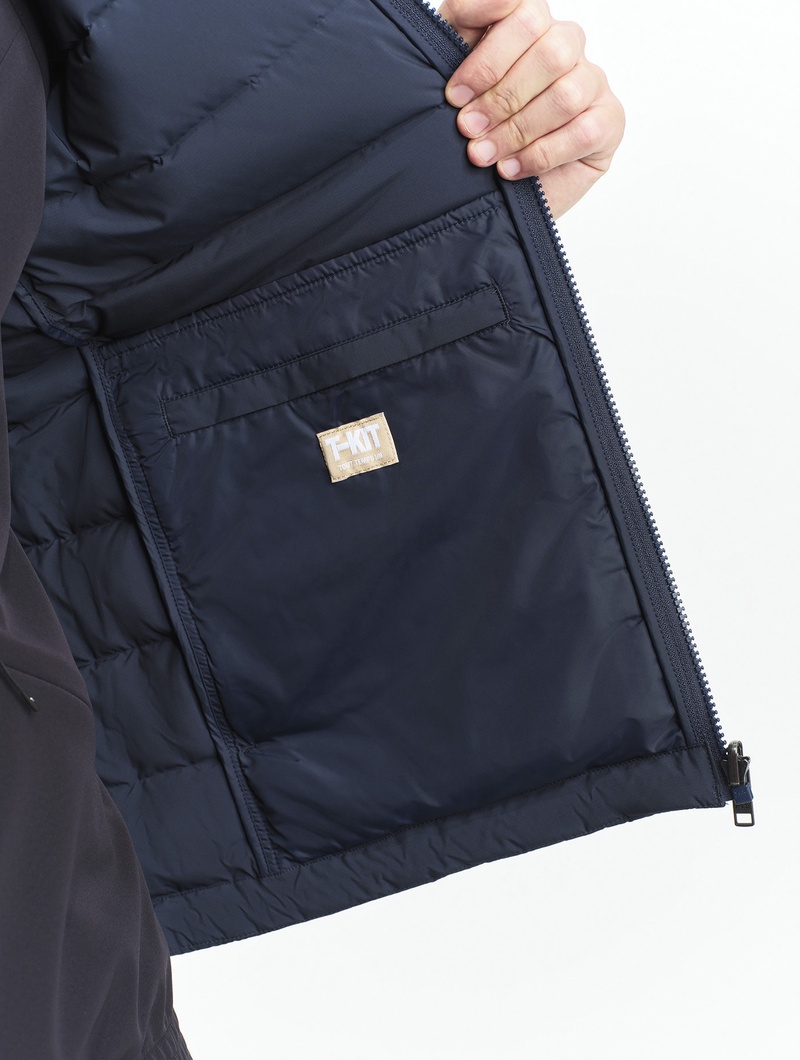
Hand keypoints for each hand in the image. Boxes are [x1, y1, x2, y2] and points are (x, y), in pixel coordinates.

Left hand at [437, 0, 624, 217]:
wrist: (497, 187)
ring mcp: (592, 81)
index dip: (489, 55)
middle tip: (468, 128)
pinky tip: (510, 169)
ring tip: (483, 154)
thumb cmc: (478, 125)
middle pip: (550, 51)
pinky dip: (540, 155)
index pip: (522, 10)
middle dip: (501, 96)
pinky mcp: (609, 121)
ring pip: (568, 95)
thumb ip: (458, 32)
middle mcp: (567, 43)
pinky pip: (584, 132)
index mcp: (531, 22)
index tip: (455, 93)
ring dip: (519, 130)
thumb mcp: (457, 77)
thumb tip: (470, 5)